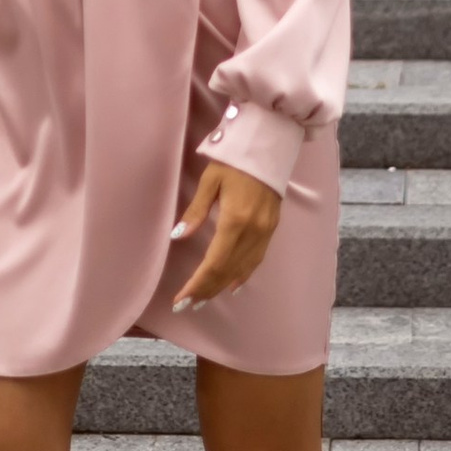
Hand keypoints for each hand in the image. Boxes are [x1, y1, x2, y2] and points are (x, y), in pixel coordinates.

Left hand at [171, 159, 282, 308]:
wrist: (268, 145)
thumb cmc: (234, 159)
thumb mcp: (210, 180)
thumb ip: (195, 210)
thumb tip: (178, 236)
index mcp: (235, 219)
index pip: (214, 263)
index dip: (198, 284)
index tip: (182, 298)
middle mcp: (253, 231)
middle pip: (227, 271)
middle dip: (206, 290)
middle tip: (187, 304)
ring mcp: (265, 231)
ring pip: (243, 269)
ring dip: (221, 286)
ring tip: (203, 299)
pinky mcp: (272, 228)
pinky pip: (257, 260)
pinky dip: (242, 275)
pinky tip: (231, 285)